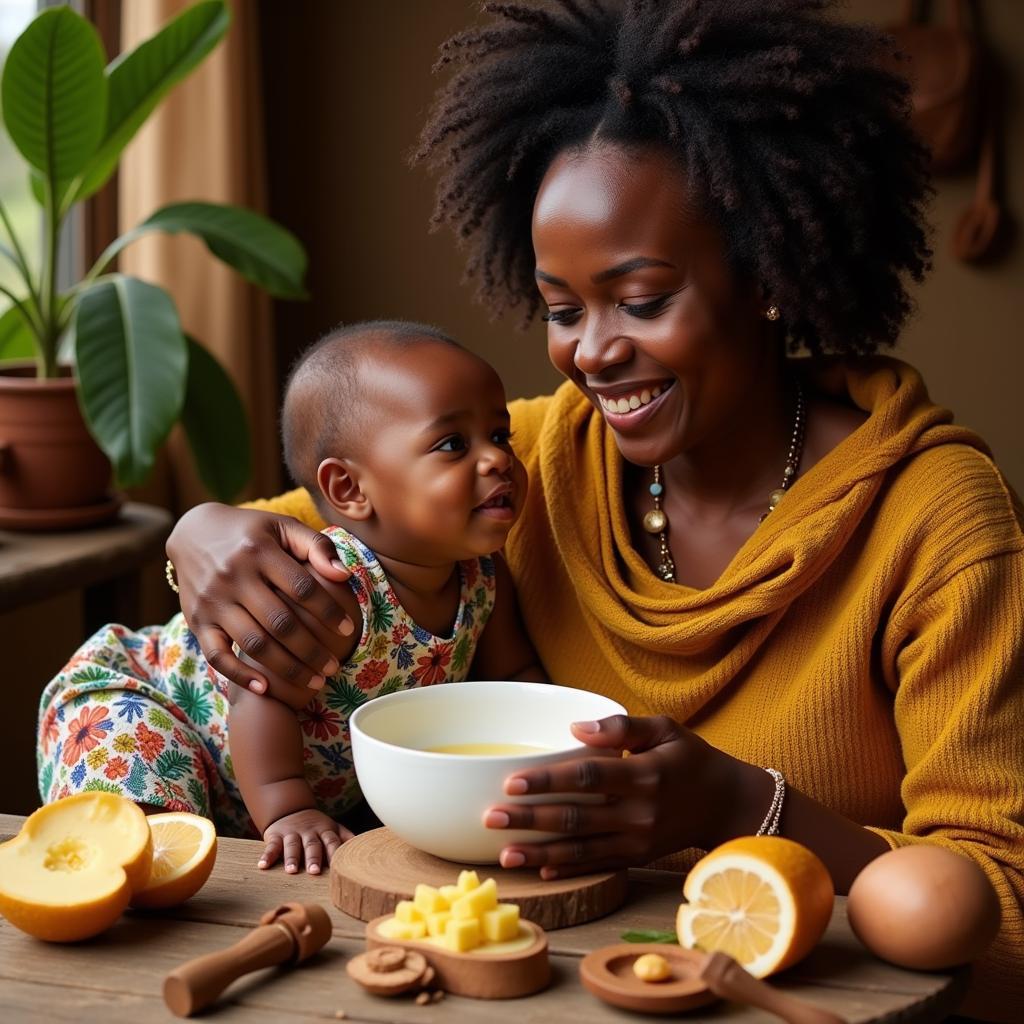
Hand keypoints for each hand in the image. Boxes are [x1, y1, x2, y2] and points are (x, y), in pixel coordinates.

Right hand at [167, 503, 354, 693]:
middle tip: (334, 667)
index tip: (348, 629)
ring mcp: (213, 601)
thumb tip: (344, 575)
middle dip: (312, 650)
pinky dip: (239, 675)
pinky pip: (217, 656)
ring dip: (287, 668)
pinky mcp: (196, 620)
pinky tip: (265, 688)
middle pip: (281, 623)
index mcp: (259, 551)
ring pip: (255, 644)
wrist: (193, 532)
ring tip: (314, 682)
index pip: (302, 587)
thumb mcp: (283, 526)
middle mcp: (233, 577)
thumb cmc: (251, 532)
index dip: (328, 611)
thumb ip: (317, 546)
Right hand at [258, 809, 353, 874]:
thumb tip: (366, 847)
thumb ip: (346, 838)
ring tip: (291, 871)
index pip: (332, 841)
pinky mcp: (276, 835)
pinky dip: (267, 855)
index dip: (335, 852)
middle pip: (312, 845)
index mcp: (325, 830)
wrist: (290, 808)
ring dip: (291, 858)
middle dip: (313, 858)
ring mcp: (292, 833)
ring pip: (292, 845)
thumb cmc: (316, 826)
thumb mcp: (332, 828)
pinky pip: (271, 846)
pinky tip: (262, 866)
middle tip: (314, 871)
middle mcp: (309, 832)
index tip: (338, 866)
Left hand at [483, 715, 748, 878]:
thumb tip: (575, 727)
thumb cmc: (691, 758)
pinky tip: (540, 870)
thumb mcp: (665, 728)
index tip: (512, 782)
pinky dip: (568, 869)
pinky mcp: (639, 857)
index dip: (548, 780)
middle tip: (492, 818)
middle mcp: (639, 811)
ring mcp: (639, 839)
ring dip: (540, 852)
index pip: (587, 776)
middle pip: (576, 817)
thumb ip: (621, 726)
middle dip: (530, 819)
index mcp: (643, 774)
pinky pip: (598, 865)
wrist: (728, 804)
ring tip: (504, 854)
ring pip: (582, 848)